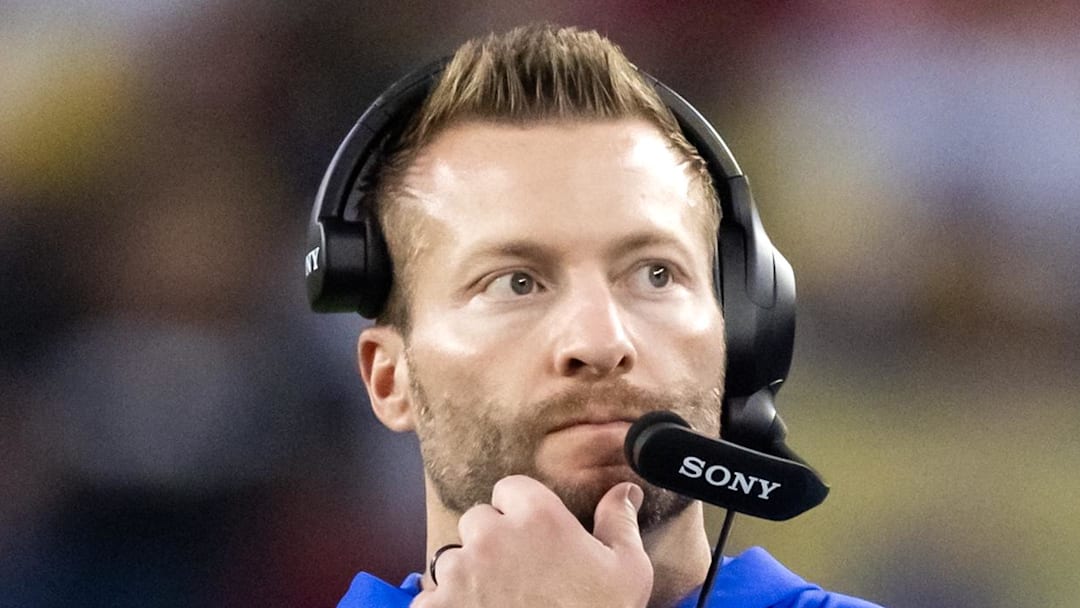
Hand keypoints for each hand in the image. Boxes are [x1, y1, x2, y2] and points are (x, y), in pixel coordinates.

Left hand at [413, 475, 652, 607]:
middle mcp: (493, 536)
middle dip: (492, 543)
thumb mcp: (627, 573)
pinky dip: (447, 607)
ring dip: (469, 576)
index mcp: (538, 518)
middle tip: (517, 576)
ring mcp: (460, 572)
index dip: (519, 512)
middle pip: (478, 521)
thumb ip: (620, 524)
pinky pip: (431, 596)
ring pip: (453, 558)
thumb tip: (625, 491)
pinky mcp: (437, 606)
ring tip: (498, 603)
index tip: (532, 537)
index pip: (510, 489)